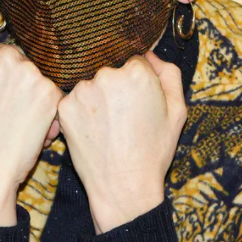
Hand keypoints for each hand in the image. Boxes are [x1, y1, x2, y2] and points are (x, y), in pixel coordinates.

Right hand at [0, 42, 63, 224]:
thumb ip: (4, 76)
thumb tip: (37, 72)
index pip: (17, 58)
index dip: (17, 84)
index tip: (8, 102)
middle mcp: (7, 56)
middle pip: (35, 70)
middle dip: (32, 94)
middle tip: (15, 118)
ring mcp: (29, 72)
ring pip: (49, 86)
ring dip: (44, 109)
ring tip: (23, 130)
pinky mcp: (49, 92)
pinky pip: (60, 102)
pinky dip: (53, 121)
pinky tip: (35, 136)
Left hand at [57, 51, 186, 233]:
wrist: (123, 186)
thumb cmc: (153, 151)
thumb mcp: (177, 112)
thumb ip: (169, 75)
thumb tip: (149, 55)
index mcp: (136, 72)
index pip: (135, 61)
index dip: (139, 83)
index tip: (139, 104)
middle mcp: (106, 75)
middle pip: (111, 70)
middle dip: (116, 88)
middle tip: (123, 119)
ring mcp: (82, 91)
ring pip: (91, 84)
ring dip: (97, 98)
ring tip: (108, 127)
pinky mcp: (64, 108)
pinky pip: (75, 100)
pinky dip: (82, 112)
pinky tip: (93, 131)